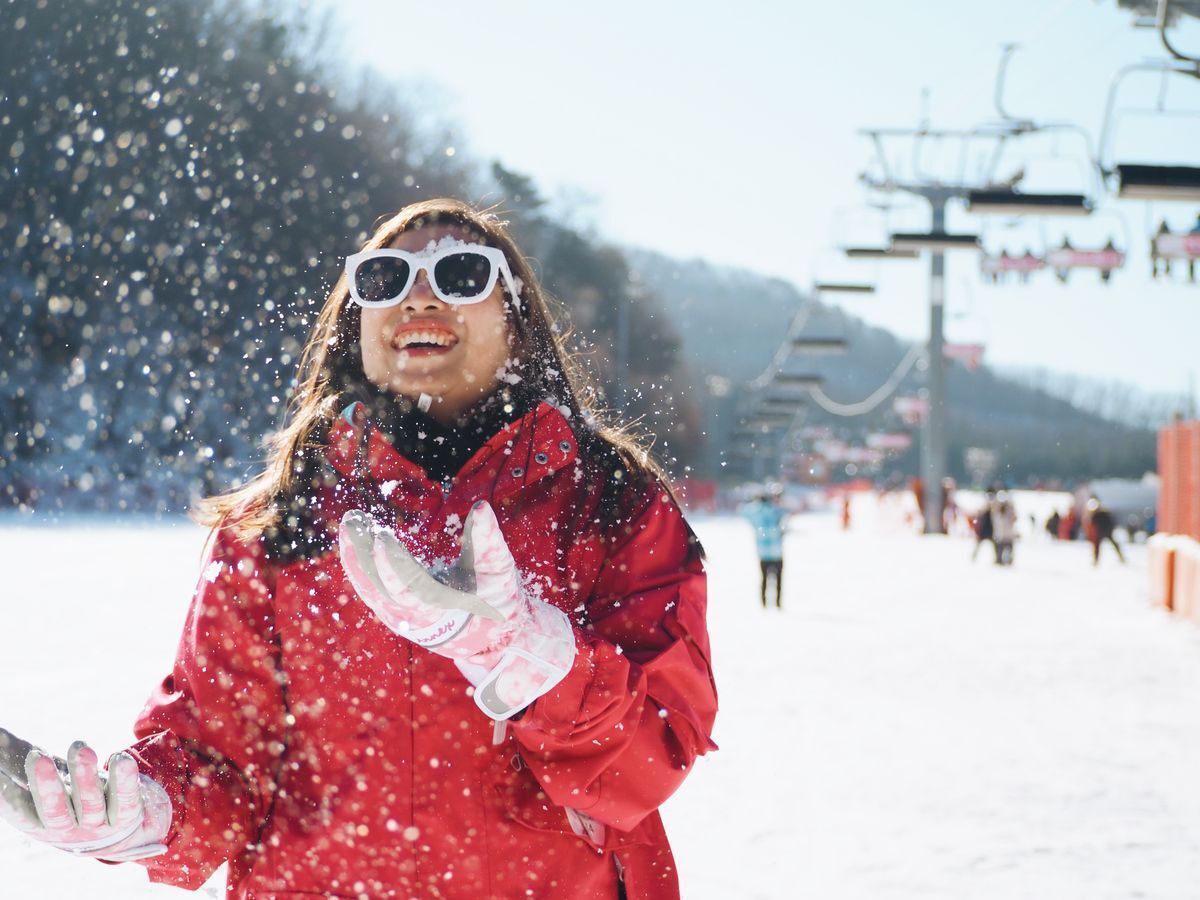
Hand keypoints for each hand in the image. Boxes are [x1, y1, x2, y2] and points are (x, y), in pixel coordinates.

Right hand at [0, 728, 170, 860]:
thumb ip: (17, 762)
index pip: (21, 811)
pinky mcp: (128, 816)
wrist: (126, 834)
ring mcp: (98, 825)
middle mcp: (67, 828)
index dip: (8, 797)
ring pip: (90, 802)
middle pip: (54, 809)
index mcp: (41, 822)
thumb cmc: (72, 800)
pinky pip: (126, 798)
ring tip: (80, 747)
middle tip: (37, 756)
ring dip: (84, 775)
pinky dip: (124, 780)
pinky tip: (121, 758)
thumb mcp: (44, 784)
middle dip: (45, 783)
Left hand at [340, 501, 575, 719]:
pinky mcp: (393, 613)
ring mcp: (400, 618)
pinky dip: (358, 566)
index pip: (408, 589)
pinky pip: (369, 590)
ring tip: (349, 523)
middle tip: (353, 519)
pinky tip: (351, 542)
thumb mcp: (499, 570)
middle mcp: (414, 619)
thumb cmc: (497, 601)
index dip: (392, 565)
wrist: (491, 638)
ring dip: (355, 556)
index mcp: (442, 610)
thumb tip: (481, 508)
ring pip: (368, 589)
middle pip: (378, 588)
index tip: (382, 536)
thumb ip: (488, 541)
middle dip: (363, 553)